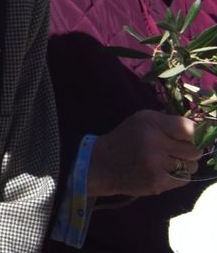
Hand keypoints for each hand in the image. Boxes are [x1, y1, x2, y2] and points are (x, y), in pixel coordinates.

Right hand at [87, 109, 201, 198]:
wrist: (101, 164)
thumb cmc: (126, 139)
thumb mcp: (142, 120)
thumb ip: (170, 122)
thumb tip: (201, 129)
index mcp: (149, 123)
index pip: (189, 128)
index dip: (193, 134)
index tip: (188, 137)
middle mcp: (153, 143)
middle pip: (194, 150)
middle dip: (189, 150)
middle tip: (175, 150)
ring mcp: (155, 165)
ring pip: (192, 166)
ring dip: (184, 164)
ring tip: (167, 162)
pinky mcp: (157, 183)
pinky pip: (184, 179)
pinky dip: (178, 176)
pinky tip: (163, 171)